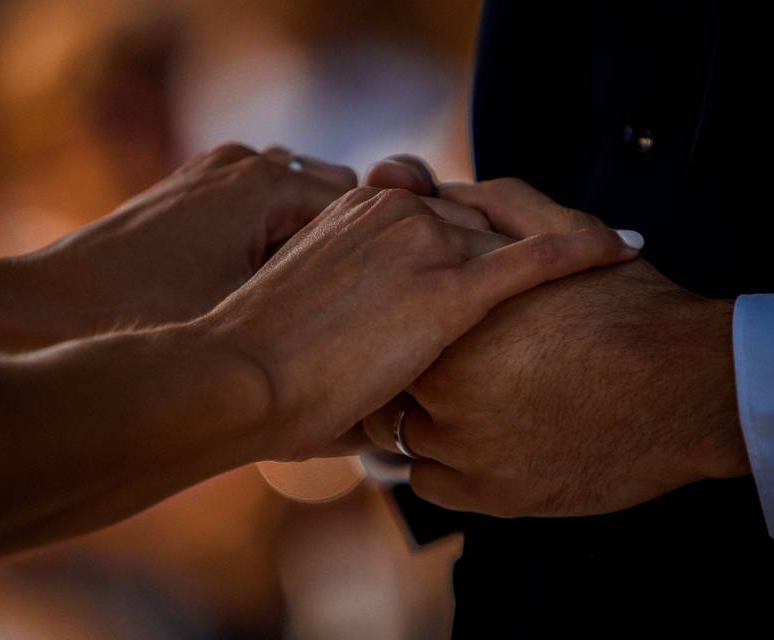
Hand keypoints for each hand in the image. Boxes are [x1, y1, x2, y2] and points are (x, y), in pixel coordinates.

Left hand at [27, 144, 357, 328]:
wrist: (48, 311)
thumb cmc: (149, 318)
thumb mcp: (247, 315)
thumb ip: (316, 304)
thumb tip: (372, 322)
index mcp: (266, 182)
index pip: (361, 206)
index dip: (379, 256)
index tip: (391, 301)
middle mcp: (243, 163)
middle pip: (332, 197)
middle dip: (346, 244)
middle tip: (356, 305)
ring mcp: (213, 173)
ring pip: (293, 202)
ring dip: (309, 242)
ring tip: (312, 300)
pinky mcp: (189, 193)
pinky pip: (257, 208)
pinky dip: (271, 239)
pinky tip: (265, 288)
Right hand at [202, 184, 640, 461]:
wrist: (240, 378)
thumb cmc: (259, 367)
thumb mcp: (304, 318)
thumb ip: (344, 312)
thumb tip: (365, 357)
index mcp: (353, 210)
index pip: (432, 213)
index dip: (467, 235)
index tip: (491, 252)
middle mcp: (391, 210)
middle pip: (474, 220)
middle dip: (506, 246)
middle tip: (551, 274)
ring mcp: (421, 244)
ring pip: (505, 236)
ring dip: (548, 252)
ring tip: (599, 262)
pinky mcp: (448, 287)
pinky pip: (533, 259)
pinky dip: (583, 250)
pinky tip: (620, 249)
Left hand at [364, 177, 749, 516]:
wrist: (684, 388)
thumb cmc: (622, 308)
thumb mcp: (563, 232)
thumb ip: (494, 203)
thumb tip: (434, 189)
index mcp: (451, 313)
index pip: (388, 313)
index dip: (404, 316)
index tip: (420, 320)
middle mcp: (443, 382)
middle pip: (384, 375)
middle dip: (401, 369)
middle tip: (430, 364)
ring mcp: (460, 444)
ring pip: (394, 433)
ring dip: (418, 419)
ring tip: (463, 406)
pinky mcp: (483, 494)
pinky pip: (425, 478)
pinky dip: (442, 464)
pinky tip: (475, 444)